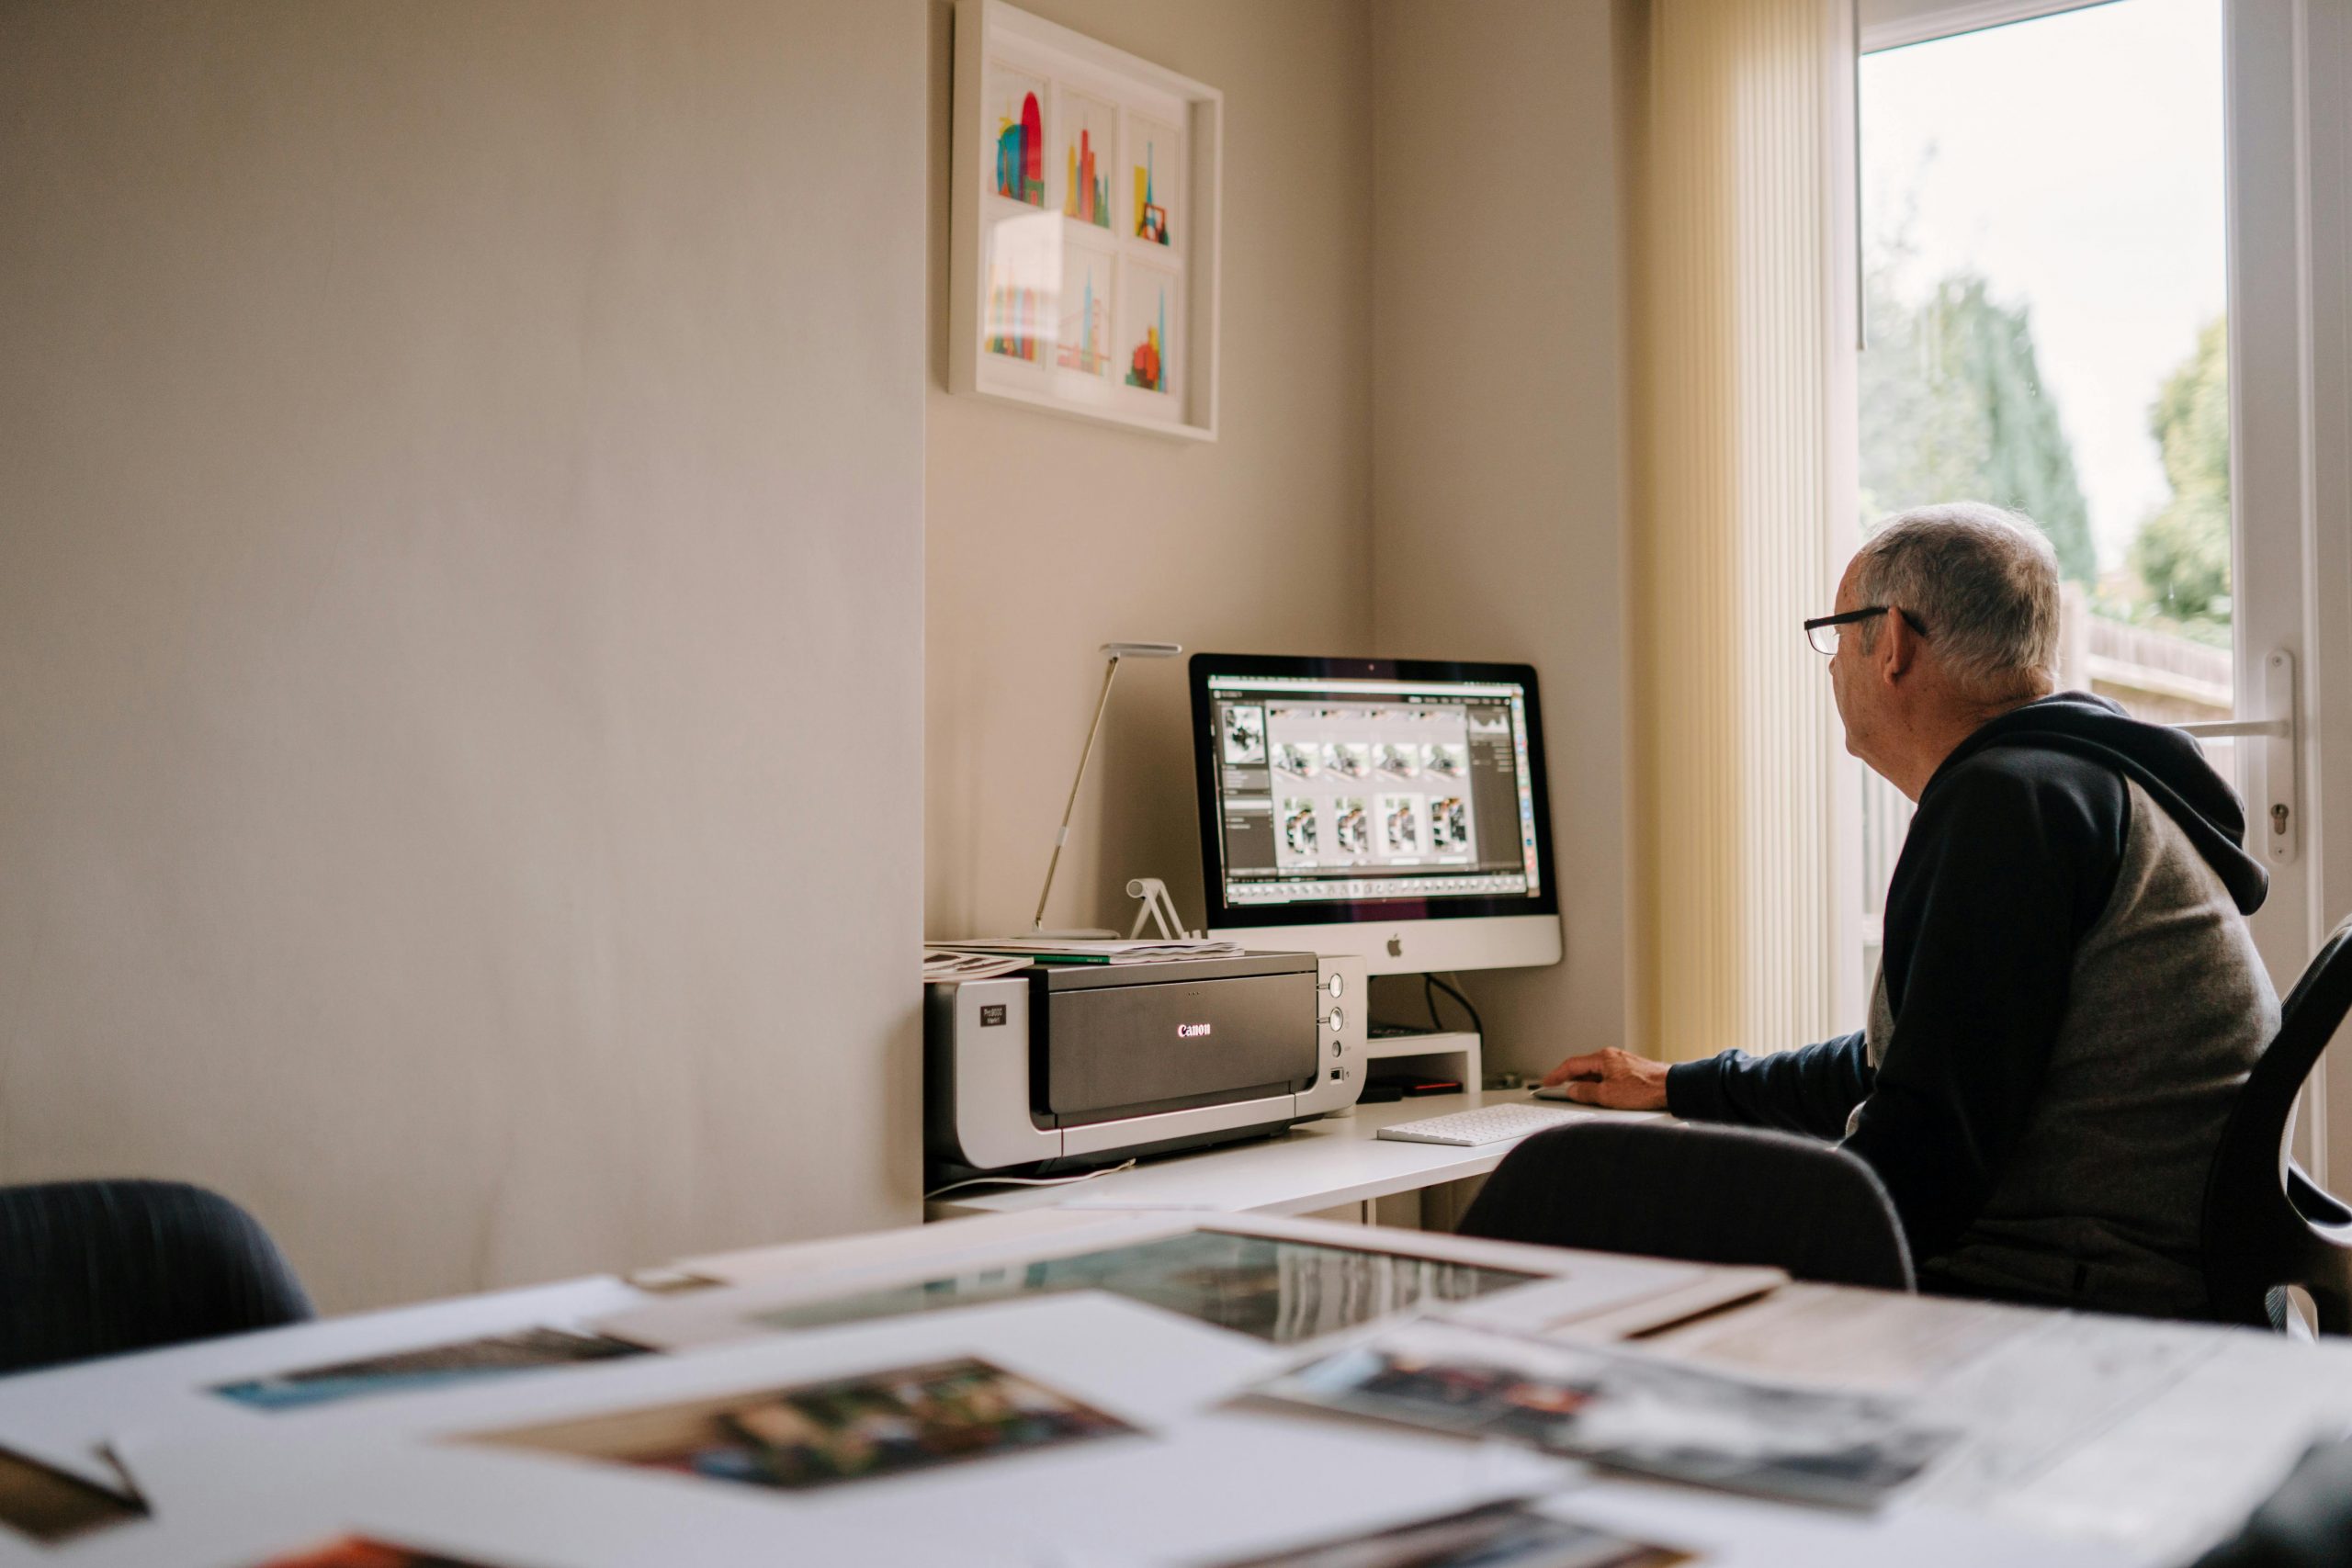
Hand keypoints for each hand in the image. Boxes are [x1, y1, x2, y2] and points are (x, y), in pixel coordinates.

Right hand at [1540, 1048, 1669, 1110]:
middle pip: (1584, 1068)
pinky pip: (1608, 1077)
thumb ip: (1586, 1092)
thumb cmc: (1644, 1089)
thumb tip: (1573, 1090)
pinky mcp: (1631, 1071)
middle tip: (1560, 1091)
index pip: (1572, 1065)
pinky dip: (1601, 1086)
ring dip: (1588, 1085)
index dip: (1556, 1074)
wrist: (1671, 1088)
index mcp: (1603, 1058)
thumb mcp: (1607, 1095)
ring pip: (1597, 1073)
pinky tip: (1604, 1097)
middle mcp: (1612, 1057)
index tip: (1546, 1082)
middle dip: (1571, 1080)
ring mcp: (1622, 1063)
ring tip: (1585, 1099)